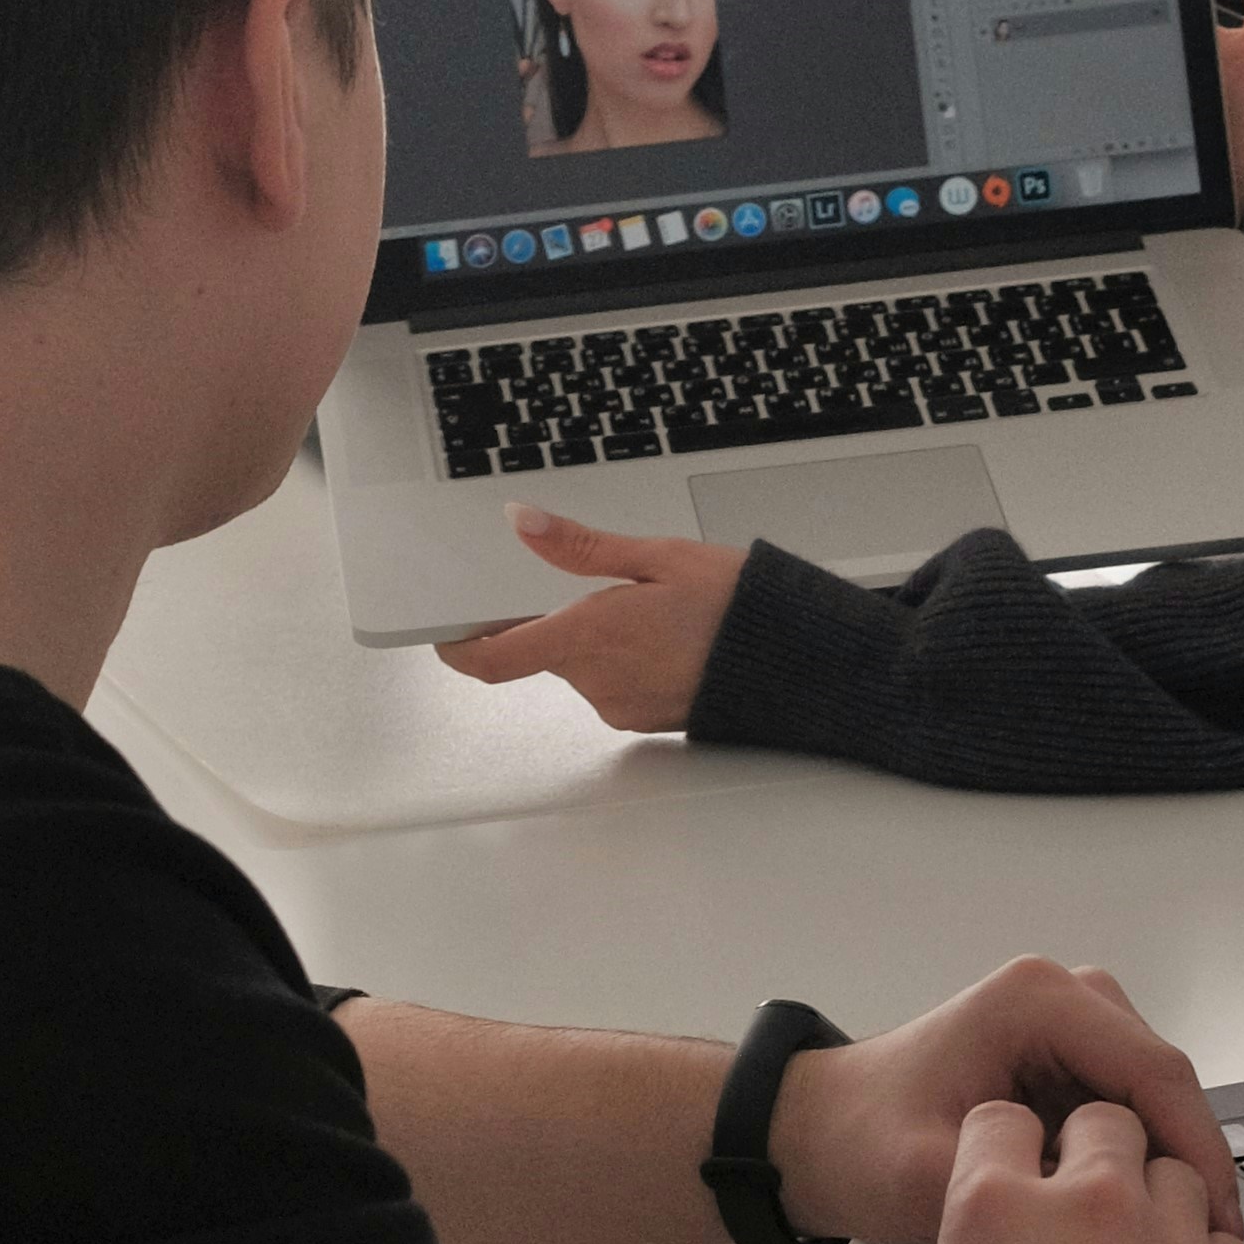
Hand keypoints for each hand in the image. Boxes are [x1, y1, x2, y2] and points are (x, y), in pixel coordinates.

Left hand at [435, 511, 749, 733]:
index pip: (492, 658)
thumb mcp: (657, 556)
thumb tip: (520, 523)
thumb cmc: (736, 606)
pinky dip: (624, 660)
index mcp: (588, 636)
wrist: (796, 661)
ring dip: (597, 639)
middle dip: (560, 619)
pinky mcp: (642, 720)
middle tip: (606, 585)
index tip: (446, 630)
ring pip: (580, 667)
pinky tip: (665, 638)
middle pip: (542, 652)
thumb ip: (579, 546)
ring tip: (653, 610)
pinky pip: (611, 685)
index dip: (457, 647)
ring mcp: (618, 706)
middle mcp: (595, 681)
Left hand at [771, 955, 1243, 1243]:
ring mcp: (1065, 1022)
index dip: (1196, 1147)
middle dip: (1190, 1157)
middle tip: (1209, 1243)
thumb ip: (1011, 1188)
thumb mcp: (926, 1178)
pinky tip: (1141, 1216)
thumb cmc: (859, 1147)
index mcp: (1035, 1002)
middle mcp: (1060, 995)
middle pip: (1163, 1078)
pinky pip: (1129, 1104)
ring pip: (1154, 1094)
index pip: (1152, 1069)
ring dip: (1168, 1158)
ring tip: (1178, 1237)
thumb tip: (1092, 1213)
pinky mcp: (1064, 1055)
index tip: (1219, 1221)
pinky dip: (1141, 1155)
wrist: (816, 1136)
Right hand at [910, 1091, 1243, 1243]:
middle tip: (1084, 1202)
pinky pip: (1227, 1242)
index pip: (1002, 1121)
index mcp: (998, 1211)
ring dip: (1157, 1199)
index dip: (1007, 1144)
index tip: (1018, 1167)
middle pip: (1104, 1122)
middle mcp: (1092, 1209)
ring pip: (1178, 1172)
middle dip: (1093, 1150)